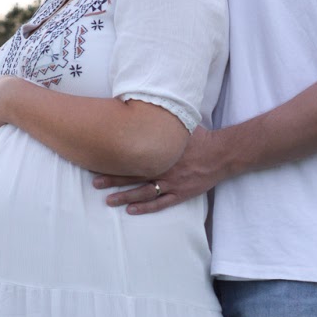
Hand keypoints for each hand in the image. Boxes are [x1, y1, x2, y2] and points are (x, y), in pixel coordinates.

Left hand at [93, 127, 222, 212]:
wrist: (221, 154)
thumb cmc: (200, 138)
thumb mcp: (180, 124)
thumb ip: (162, 120)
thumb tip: (145, 105)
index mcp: (160, 151)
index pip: (132, 156)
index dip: (115, 159)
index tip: (99, 159)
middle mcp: (163, 168)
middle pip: (133, 175)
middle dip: (113, 179)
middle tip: (95, 183)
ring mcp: (171, 183)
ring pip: (143, 192)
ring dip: (125, 197)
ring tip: (109, 200)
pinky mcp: (180, 194)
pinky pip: (160, 204)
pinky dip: (145, 208)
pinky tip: (131, 210)